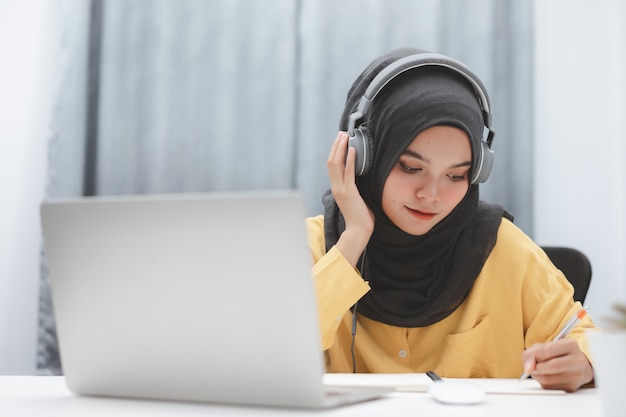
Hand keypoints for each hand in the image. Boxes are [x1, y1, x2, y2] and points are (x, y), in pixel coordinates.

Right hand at [326, 132, 373, 266]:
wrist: (358, 230)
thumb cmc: (359, 217)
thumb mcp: (355, 198)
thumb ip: (353, 186)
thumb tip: (360, 175)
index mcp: (336, 188)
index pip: (332, 166)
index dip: (335, 152)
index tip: (339, 141)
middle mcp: (336, 187)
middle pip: (331, 162)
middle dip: (336, 146)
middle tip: (341, 134)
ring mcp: (341, 189)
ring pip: (336, 164)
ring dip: (341, 149)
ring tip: (345, 137)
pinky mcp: (349, 192)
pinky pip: (348, 173)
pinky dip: (350, 160)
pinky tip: (353, 150)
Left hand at [521, 338, 593, 391]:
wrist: (576, 365)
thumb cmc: (557, 354)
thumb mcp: (543, 346)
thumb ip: (531, 353)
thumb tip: (527, 369)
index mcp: (570, 345)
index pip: (548, 351)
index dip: (537, 355)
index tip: (535, 357)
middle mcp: (577, 360)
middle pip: (550, 366)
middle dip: (537, 366)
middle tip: (535, 365)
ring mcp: (576, 376)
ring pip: (547, 379)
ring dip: (537, 375)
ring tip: (541, 370)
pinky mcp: (571, 388)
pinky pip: (549, 387)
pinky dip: (542, 382)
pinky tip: (548, 376)